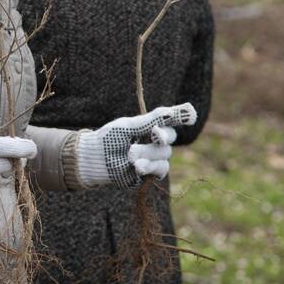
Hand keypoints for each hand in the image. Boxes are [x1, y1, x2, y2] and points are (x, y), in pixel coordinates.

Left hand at [76, 103, 196, 187]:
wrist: (94, 159)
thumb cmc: (109, 138)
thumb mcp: (130, 125)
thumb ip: (154, 118)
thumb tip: (179, 109)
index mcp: (149, 127)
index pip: (170, 122)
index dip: (179, 118)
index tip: (190, 116)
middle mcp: (154, 143)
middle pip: (170, 139)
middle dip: (160, 137)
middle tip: (153, 134)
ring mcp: (153, 159)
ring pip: (165, 155)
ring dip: (148, 154)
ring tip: (130, 154)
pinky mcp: (149, 174)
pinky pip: (161, 170)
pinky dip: (149, 167)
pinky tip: (136, 167)